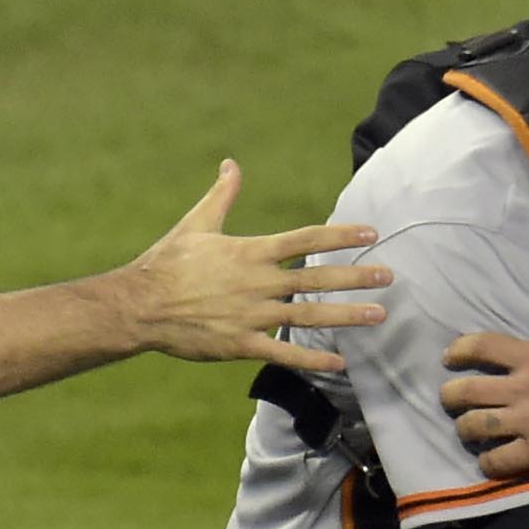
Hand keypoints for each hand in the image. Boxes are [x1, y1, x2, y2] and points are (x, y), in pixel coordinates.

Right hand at [107, 163, 386, 369]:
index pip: (305, 239)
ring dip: (346, 315)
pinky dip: (312, 360)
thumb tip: (231, 164)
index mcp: (249, 251)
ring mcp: (250, 315)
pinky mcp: (240, 344)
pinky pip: (283, 352)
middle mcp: (257, 282)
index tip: (370, 233)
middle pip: (316, 277)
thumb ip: (221, 195)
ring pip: (308, 315)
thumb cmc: (166, 263)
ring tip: (378, 314)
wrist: (139, 305)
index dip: (339, 235)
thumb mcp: (196, 224)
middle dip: (355, 276)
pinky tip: (340, 364)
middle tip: (388, 276)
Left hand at [444, 264, 528, 471]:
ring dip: (465, 428)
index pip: (481, 346)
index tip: (449, 357)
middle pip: (465, 392)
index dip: (458, 350)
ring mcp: (528, 422)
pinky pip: (497, 462)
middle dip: (450, 396)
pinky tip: (490, 460)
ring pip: (474, 427)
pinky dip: (487, 463)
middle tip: (451, 399)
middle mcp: (523, 389)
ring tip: (468, 429)